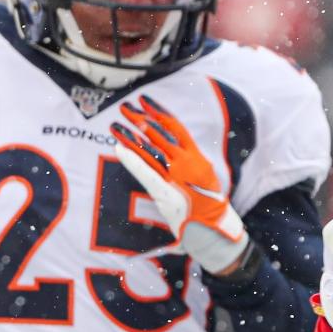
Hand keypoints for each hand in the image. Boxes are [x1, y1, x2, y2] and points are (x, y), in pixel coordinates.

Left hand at [112, 95, 247, 274]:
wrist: (217, 229)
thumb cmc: (208, 206)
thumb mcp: (202, 180)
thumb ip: (187, 166)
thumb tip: (171, 155)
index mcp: (197, 158)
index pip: (176, 129)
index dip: (158, 113)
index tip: (145, 102)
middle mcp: (188, 164)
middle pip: (160, 136)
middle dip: (141, 119)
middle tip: (125, 106)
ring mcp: (177, 178)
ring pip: (151, 151)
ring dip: (132, 136)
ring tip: (115, 124)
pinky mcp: (166, 193)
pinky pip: (147, 172)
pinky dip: (132, 159)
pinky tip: (119, 147)